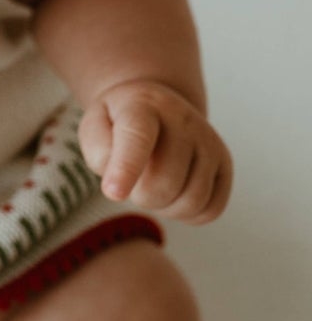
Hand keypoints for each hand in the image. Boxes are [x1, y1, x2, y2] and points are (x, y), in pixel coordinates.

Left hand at [78, 78, 232, 225]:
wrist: (157, 107)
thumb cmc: (120, 122)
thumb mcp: (96, 125)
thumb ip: (99, 150)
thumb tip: (119, 182)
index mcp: (144, 105)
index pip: (137, 137)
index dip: (126, 168)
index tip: (113, 193)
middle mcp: (183, 119)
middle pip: (163, 183)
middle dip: (140, 195)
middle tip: (131, 182)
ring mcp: (209, 141)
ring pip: (191, 201)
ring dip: (164, 207)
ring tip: (151, 186)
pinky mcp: (224, 164)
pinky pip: (210, 210)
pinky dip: (188, 214)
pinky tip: (173, 194)